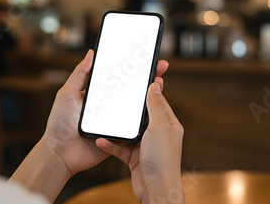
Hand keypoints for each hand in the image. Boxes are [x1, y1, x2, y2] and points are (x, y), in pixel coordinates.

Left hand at [42, 49, 169, 176]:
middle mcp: (108, 106)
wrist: (60, 153)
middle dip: (147, 78)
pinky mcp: (119, 136)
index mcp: (98, 95)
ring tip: (160, 83)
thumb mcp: (67, 94)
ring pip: (136, 108)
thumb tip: (91, 53)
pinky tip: (153, 107)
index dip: (132, 68)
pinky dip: (144, 119)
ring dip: (149, 97)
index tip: (145, 58)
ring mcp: (114, 121)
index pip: (118, 78)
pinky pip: (133, 127)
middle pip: (131, 90)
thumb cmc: (59, 124)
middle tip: (160, 67)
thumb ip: (79, 74)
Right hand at [96, 82, 183, 203]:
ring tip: (104, 119)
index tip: (138, 80)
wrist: (156, 189)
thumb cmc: (163, 160)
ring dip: (116, 128)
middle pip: (141, 116)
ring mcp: (146, 147)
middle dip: (129, 109)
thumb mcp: (160, 127)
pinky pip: (120, 148)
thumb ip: (156, 106)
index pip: (158, 102)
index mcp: (169, 124)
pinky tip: (101, 140)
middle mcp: (158, 134)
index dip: (149, 91)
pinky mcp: (134, 158)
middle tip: (116, 97)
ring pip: (128, 132)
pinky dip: (110, 144)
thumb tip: (155, 87)